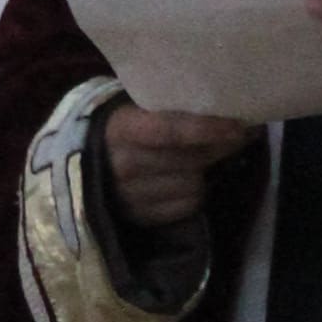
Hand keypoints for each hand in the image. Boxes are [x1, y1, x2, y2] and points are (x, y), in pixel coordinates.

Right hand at [101, 103, 260, 230]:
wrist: (79, 164)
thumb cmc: (120, 127)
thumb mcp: (133, 108)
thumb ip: (168, 108)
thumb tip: (223, 105)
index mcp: (121, 130)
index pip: (170, 130)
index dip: (207, 129)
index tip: (239, 126)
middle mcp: (124, 165)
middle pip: (190, 159)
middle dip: (221, 146)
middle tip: (242, 133)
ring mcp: (131, 196)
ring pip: (194, 184)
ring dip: (207, 170)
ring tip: (208, 156)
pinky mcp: (142, 217)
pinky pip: (187, 205)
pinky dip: (195, 192)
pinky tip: (188, 178)